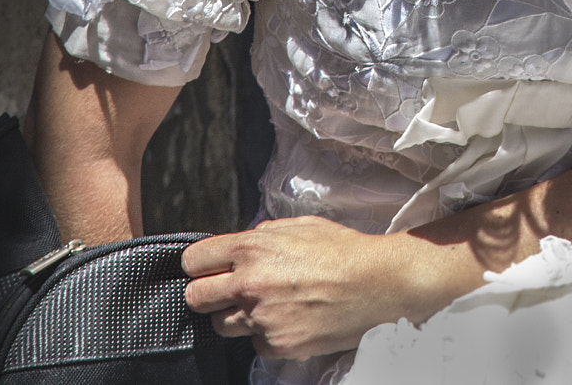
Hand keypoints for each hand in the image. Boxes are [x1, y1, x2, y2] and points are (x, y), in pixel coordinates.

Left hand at [182, 217, 453, 360]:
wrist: (378, 283)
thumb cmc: (343, 250)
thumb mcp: (298, 226)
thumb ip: (260, 234)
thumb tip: (238, 245)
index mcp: (252, 247)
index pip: (193, 260)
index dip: (199, 264)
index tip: (206, 268)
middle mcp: (250, 283)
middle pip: (196, 298)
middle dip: (206, 294)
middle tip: (226, 291)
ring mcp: (262, 318)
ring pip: (219, 326)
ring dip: (234, 317)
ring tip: (263, 306)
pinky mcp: (277, 345)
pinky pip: (254, 344)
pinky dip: (265, 335)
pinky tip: (288, 320)